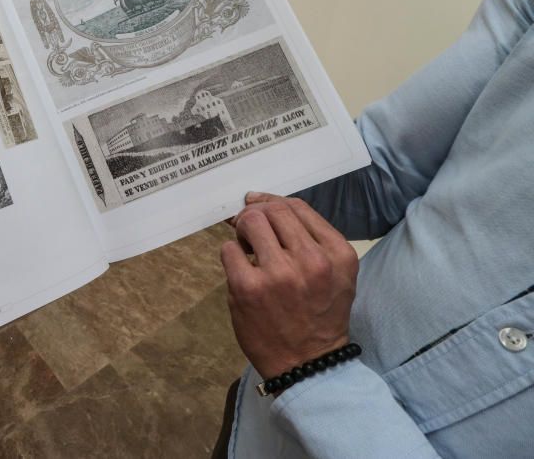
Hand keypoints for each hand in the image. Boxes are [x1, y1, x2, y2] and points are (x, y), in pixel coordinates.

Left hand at [221, 192, 358, 378]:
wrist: (308, 364)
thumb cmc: (319, 315)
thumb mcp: (334, 274)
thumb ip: (308, 239)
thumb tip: (263, 204)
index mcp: (337, 254)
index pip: (298, 207)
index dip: (272, 201)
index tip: (259, 205)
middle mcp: (312, 260)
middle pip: (273, 211)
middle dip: (255, 213)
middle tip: (249, 228)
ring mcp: (279, 273)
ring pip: (251, 222)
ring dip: (242, 229)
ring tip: (246, 247)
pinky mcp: (249, 288)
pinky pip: (229, 250)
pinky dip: (230, 254)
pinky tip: (240, 269)